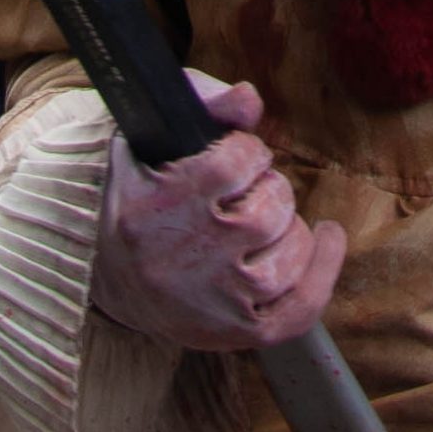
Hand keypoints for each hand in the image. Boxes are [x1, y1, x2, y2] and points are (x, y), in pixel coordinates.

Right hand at [91, 73, 345, 351]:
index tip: (240, 154)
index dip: (248, 149)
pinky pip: (297, 311)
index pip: (233, 163)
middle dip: (270, 189)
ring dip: (290, 230)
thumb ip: (201, 106)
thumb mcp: (147, 141)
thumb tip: (249, 98)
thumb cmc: (136, 198)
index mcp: (158, 206)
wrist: (104, 279)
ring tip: (271, 220)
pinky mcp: (232, 333)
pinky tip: (328, 241)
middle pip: (265, 213)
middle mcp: (186, 257)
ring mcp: (212, 301)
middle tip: (253, 191)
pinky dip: (323, 276)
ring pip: (285, 260)